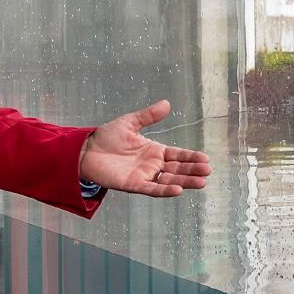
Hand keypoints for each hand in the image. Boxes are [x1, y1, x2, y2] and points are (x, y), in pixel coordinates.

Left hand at [79, 102, 211, 197]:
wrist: (86, 150)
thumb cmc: (107, 137)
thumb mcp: (130, 122)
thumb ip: (149, 115)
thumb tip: (167, 103)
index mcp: (154, 151)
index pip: (178, 155)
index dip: (191, 157)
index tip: (206, 159)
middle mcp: (152, 165)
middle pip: (177, 169)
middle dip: (193, 171)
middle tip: (208, 171)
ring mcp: (144, 176)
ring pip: (169, 180)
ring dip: (185, 182)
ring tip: (201, 182)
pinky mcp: (133, 184)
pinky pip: (152, 189)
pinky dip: (165, 190)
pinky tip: (178, 190)